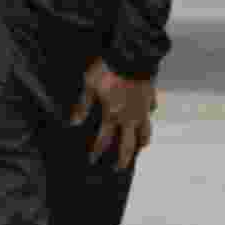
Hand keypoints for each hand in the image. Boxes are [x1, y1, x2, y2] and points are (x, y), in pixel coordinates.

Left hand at [70, 58, 157, 172]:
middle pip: (128, 145)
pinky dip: (147, 118)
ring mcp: (143, 109)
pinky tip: (145, 118)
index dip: (97, 151)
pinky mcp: (150, 97)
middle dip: (123, 159)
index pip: (104, 140)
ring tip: (138, 150)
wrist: (132, 55)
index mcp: (112, 115)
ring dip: (141, 143)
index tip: (92, 161)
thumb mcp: (89, 85)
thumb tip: (74, 122)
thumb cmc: (107, 69)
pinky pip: (151, 112)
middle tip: (119, 170)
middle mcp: (129, 117)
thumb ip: (83, 105)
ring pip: (145, 132)